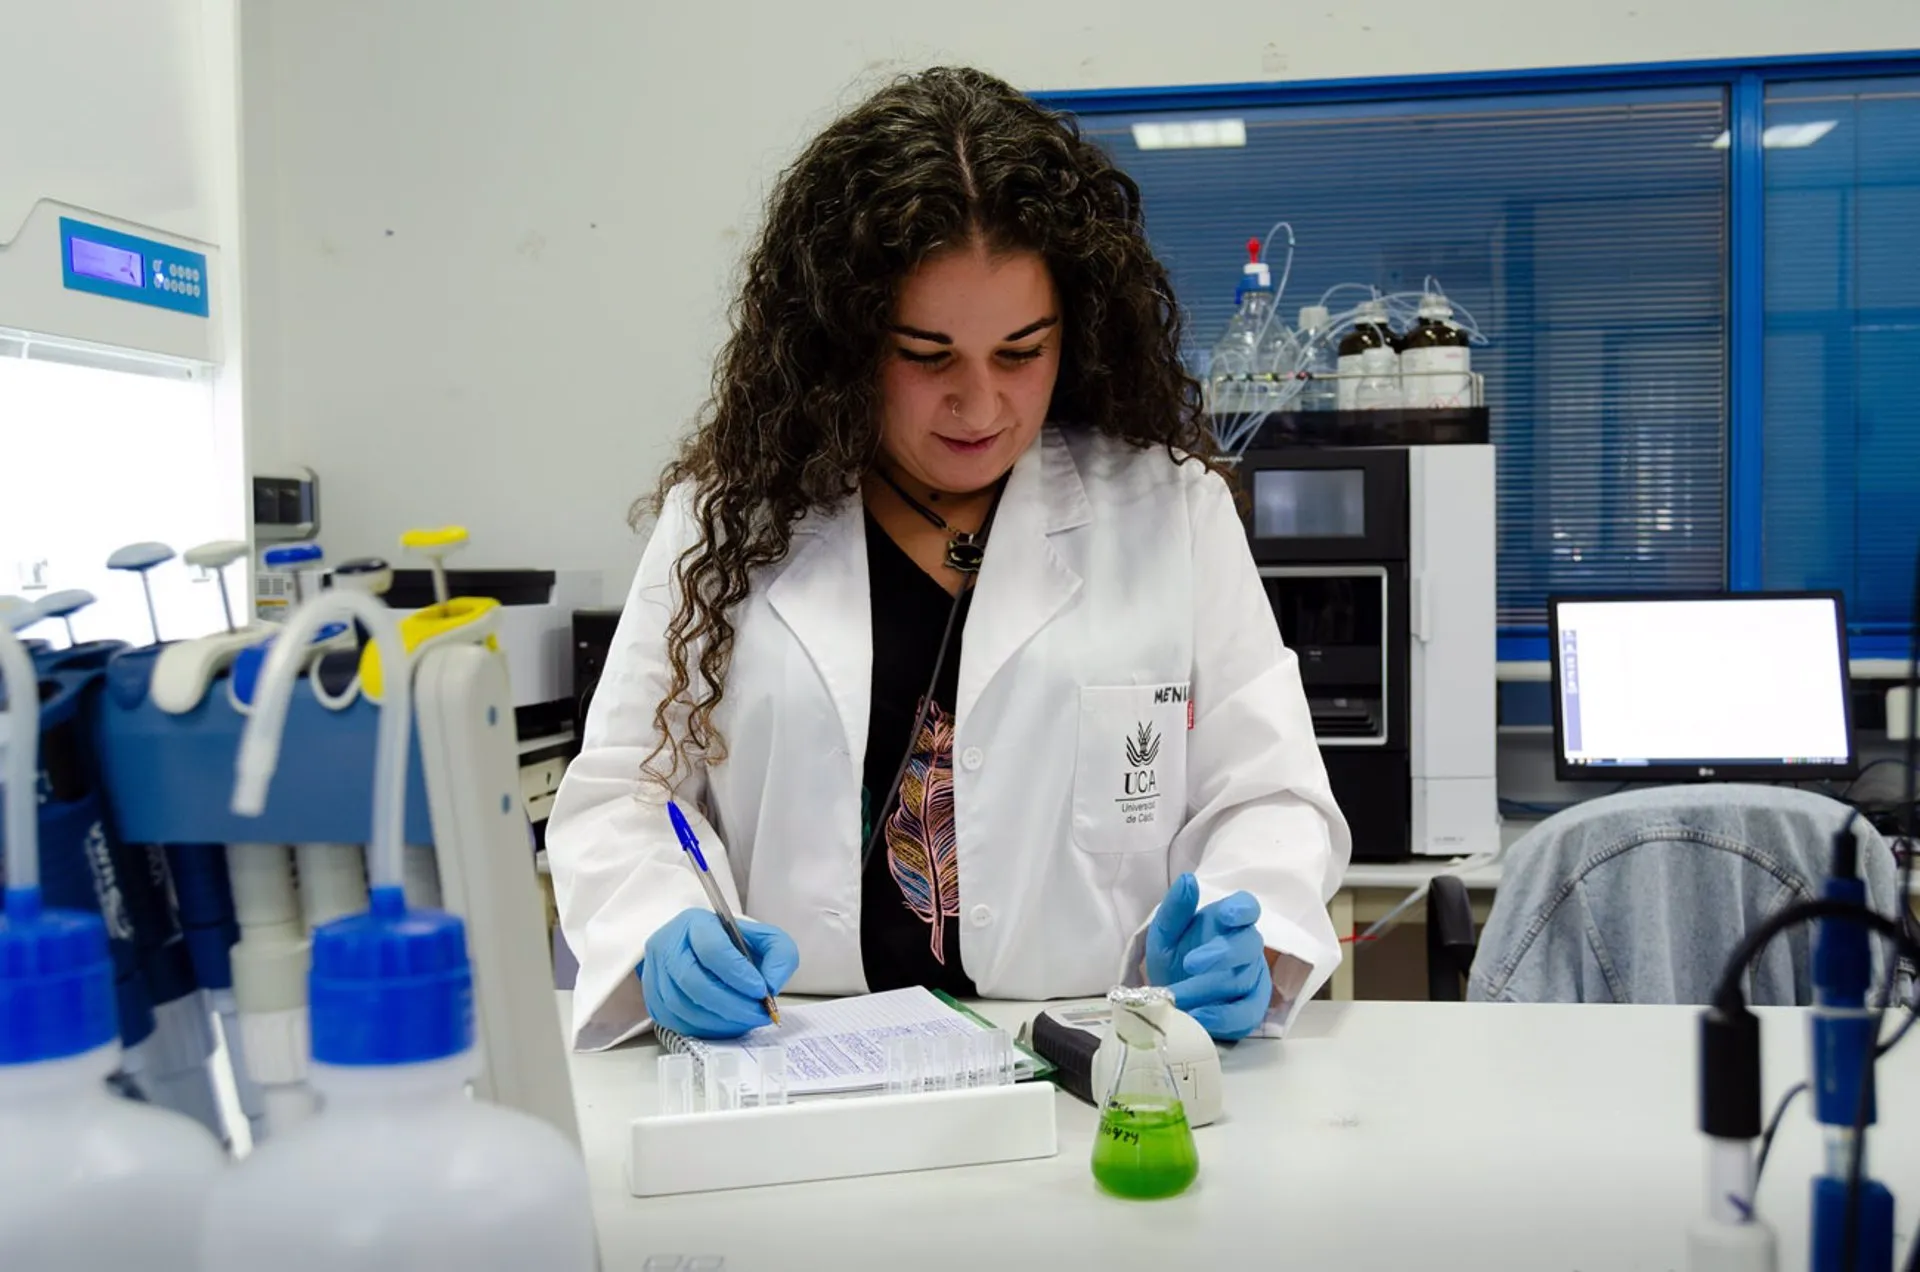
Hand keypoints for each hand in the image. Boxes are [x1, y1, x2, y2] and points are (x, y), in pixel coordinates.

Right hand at [640, 908, 799, 1039]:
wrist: (700, 950)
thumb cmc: (732, 945)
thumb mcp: (764, 939)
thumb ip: (780, 955)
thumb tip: (772, 985)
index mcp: (695, 924)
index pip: (713, 950)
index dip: (739, 975)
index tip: (762, 991)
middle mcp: (668, 946)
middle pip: (694, 982)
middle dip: (732, 1005)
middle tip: (759, 1014)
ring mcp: (656, 974)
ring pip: (683, 1006)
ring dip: (720, 1021)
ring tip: (746, 1020)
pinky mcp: (653, 998)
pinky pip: (676, 1023)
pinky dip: (705, 1029)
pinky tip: (725, 1025)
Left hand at [1144, 873, 1273, 1040]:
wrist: (1171, 1000)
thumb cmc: (1174, 960)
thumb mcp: (1164, 935)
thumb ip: (1175, 909)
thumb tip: (1187, 880)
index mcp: (1227, 922)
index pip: (1247, 908)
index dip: (1242, 910)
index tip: (1228, 915)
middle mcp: (1245, 948)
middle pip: (1248, 944)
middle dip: (1221, 953)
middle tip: (1190, 964)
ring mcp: (1252, 980)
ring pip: (1242, 980)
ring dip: (1208, 989)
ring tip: (1180, 998)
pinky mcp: (1251, 1010)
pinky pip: (1247, 1014)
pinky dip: (1223, 1017)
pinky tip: (1199, 1017)